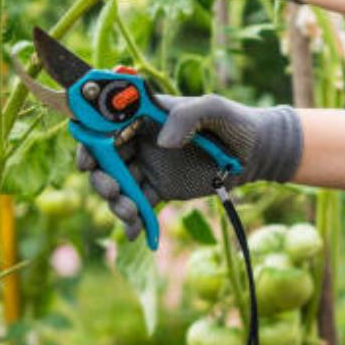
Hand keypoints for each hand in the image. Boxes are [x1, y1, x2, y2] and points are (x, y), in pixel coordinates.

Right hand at [76, 94, 302, 239]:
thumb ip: (187, 116)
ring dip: (117, 203)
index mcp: (144, 117)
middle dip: (102, 179)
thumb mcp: (214, 109)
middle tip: (114, 193)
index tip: (87, 162)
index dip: (89, 143)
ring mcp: (148, 166)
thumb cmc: (235, 122)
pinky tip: (137, 234)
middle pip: (104, 161)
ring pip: (118, 186)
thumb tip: (162, 141)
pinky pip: (139, 206)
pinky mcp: (159, 189)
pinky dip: (134, 221)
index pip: (104, 126)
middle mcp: (139, 141)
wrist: (257, 153)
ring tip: (132, 214)